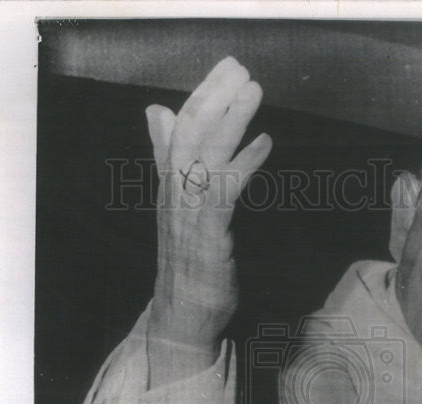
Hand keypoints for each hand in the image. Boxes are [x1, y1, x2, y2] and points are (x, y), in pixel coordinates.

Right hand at [144, 56, 271, 357]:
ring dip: (231, 121)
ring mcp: (188, 213)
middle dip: (215, 97)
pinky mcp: (207, 235)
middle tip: (241, 70)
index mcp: (168, 183)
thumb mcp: (178, 203)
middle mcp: (174, 193)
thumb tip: (156, 111)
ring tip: (254, 93)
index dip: (202, 95)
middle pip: (190, 133)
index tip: (225, 69)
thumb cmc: (186, 262)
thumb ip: (168, 158)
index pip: (179, 128)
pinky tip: (265, 143)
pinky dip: (244, 164)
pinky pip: (223, 191)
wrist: (182, 316)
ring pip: (205, 155)